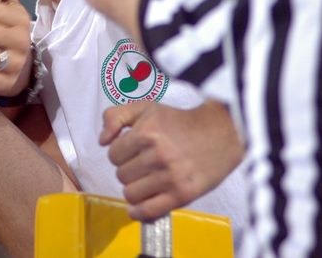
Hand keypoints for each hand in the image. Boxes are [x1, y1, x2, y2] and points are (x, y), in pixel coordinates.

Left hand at [99, 100, 244, 220]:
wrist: (220, 133)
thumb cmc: (178, 121)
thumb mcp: (145, 108)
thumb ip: (116, 116)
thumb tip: (101, 141)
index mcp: (146, 134)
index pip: (113, 155)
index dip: (120, 153)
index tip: (131, 151)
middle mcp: (157, 156)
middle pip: (121, 175)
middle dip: (128, 169)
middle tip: (142, 164)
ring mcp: (170, 177)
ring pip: (130, 193)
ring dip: (134, 188)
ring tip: (145, 180)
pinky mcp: (182, 195)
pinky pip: (148, 211)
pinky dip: (138, 212)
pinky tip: (137, 207)